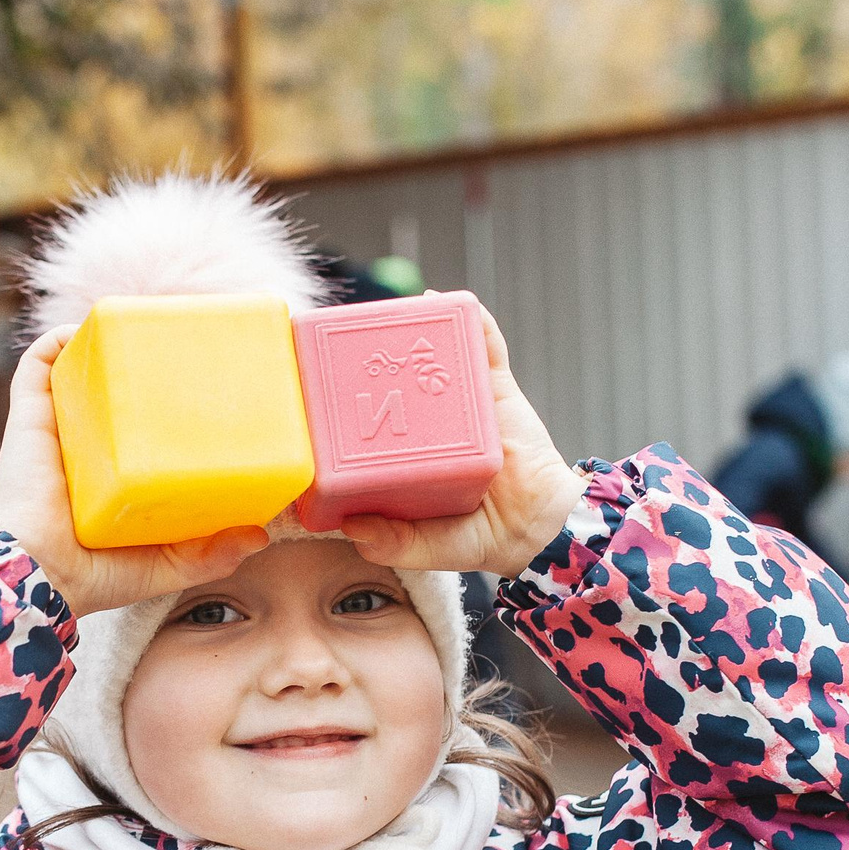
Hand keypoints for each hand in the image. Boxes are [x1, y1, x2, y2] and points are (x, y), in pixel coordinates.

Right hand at [0, 325, 272, 617]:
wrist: (42, 574)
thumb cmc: (96, 578)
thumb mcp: (166, 565)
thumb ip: (210, 553)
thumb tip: (260, 534)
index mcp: (111, 477)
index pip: (137, 431)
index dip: (163, 405)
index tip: (198, 386)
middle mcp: (83, 447)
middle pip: (111, 393)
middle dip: (139, 365)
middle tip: (178, 350)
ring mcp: (57, 428)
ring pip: (77, 370)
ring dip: (104, 342)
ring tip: (142, 326)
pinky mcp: (30, 416)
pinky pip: (38, 363)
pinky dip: (60, 338)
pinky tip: (91, 326)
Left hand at [340, 309, 588, 578]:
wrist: (538, 529)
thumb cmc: (476, 537)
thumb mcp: (426, 547)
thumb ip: (393, 542)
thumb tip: (351, 528)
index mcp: (400, 454)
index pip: (362, 422)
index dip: (338, 404)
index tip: (310, 387)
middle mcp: (425, 422)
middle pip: (392, 381)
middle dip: (369, 358)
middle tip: (342, 337)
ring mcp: (461, 403)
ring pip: (434, 356)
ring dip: (413, 330)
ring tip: (390, 312)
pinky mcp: (497, 390)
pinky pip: (486, 348)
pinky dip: (472, 322)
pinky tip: (450, 302)